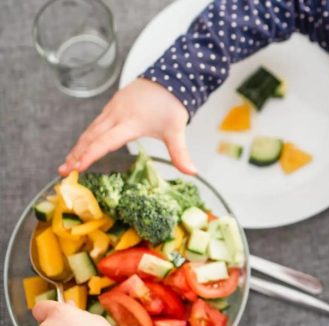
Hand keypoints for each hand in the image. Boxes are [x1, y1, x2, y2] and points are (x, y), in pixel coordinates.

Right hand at [59, 78, 194, 175]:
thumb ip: (181, 153)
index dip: (91, 155)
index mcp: (130, 122)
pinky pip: (94, 125)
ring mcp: (112, 110)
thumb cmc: (171, 104)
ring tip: (67, 164)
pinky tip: (80, 148)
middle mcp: (116, 116)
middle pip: (91, 137)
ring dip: (77, 147)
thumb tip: (191, 172)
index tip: (77, 167)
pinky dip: (85, 138)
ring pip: (90, 131)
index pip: (106, 141)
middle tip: (64, 172)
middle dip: (76, 155)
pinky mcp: (111, 107)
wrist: (168, 77)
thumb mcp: (176, 130)